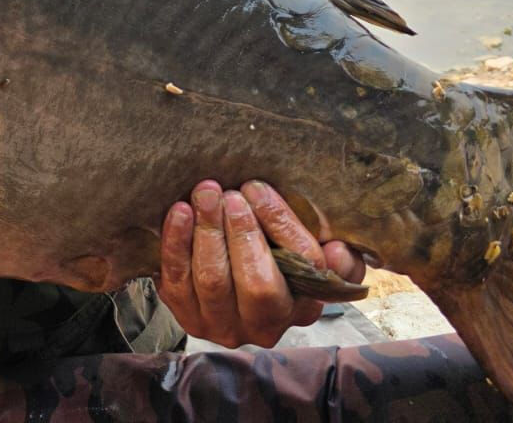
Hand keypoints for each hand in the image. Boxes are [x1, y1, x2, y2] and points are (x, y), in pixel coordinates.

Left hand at [156, 179, 366, 348]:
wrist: (225, 274)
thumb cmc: (273, 252)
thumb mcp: (310, 253)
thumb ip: (335, 255)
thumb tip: (336, 250)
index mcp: (303, 305)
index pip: (304, 266)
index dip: (281, 223)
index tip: (258, 189)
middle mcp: (265, 325)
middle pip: (257, 283)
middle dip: (243, 232)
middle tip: (231, 194)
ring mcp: (222, 325)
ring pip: (214, 281)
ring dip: (208, 232)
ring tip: (205, 194)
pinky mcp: (185, 315)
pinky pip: (176, 280)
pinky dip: (176, 243)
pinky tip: (180, 211)